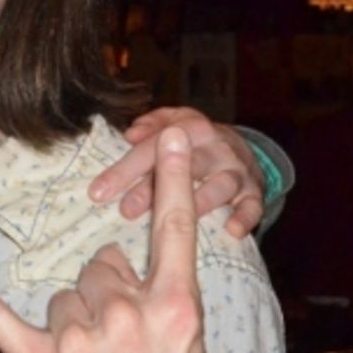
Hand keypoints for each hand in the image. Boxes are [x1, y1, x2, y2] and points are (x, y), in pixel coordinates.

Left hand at [0, 126, 212, 352]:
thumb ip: (159, 308)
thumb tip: (112, 266)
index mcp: (177, 314)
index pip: (172, 235)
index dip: (170, 181)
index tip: (166, 133)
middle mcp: (126, 319)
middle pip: (98, 270)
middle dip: (105, 303)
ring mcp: (77, 343)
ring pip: (60, 298)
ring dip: (68, 329)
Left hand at [88, 107, 262, 236]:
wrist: (241, 146)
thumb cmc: (192, 138)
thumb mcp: (171, 121)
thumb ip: (150, 125)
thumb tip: (130, 134)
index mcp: (190, 127)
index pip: (152, 148)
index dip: (124, 170)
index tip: (98, 192)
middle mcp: (215, 147)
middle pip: (184, 166)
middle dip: (154, 188)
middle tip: (127, 211)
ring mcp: (237, 169)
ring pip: (219, 185)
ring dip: (196, 203)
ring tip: (173, 223)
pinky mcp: (254, 191)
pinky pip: (253, 205)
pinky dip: (245, 217)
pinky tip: (232, 231)